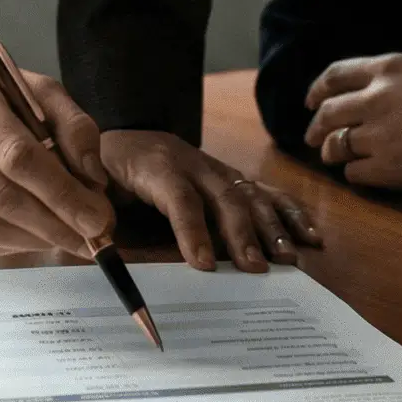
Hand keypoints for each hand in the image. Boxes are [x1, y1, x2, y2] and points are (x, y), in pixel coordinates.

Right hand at [0, 25, 114, 255]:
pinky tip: (35, 236)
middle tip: (95, 238)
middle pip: (1, 196)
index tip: (98, 218)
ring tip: (71, 239)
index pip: (17, 156)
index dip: (61, 193)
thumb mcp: (36, 88)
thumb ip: (73, 126)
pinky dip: (10, 245)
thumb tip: (94, 181)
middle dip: (55, 224)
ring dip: (36, 240)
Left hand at [100, 131, 320, 271]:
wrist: (120, 132)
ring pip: (248, 192)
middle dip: (241, 233)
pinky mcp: (228, 175)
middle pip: (223, 195)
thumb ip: (98, 218)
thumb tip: (102, 253)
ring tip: (287, 258)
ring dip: (271, 226)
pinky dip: (288, 212)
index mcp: (153, 164)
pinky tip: (309, 234)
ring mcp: (214, 166)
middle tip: (255, 269)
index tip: (202, 265)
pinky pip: (262, 191)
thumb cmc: (103, 170)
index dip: (191, 230)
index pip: (178, 196)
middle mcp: (191, 161)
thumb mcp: (92, 188)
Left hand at [302, 38, 401, 195]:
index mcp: (390, 67)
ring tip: (333, 158)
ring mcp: (380, 135)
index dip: (317, 88)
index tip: (311, 100)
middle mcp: (376, 98)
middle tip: (313, 136)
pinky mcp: (389, 170)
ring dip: (331, 152)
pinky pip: (354, 173)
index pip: (335, 74)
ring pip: (336, 145)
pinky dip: (353, 174)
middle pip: (327, 112)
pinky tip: (361, 174)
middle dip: (315, 126)